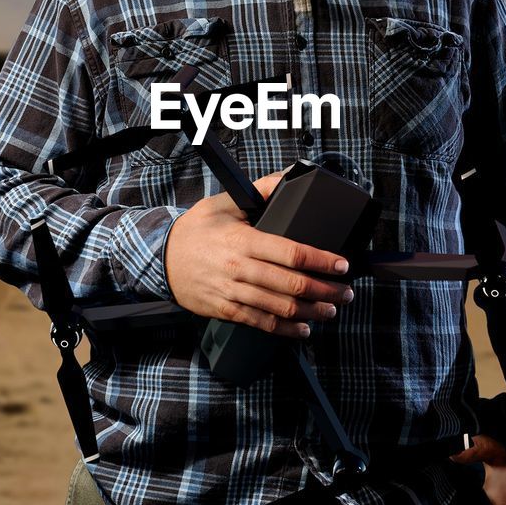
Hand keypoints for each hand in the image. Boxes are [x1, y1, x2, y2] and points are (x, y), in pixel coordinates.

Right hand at [164, 168, 354, 338]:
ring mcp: (233, 292)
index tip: (342, 265)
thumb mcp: (226, 202)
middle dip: (325, 290)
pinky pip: (260, 322)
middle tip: (345, 292)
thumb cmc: (196, 229)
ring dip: (311, 311)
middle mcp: (240, 268)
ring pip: (280, 307)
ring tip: (331, 309)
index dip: (322, 261)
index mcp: (244, 240)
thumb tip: (290, 176)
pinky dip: (285, 328)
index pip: (292, 253)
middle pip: (292, 284)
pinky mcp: (226, 309)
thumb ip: (261, 189)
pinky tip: (303, 328)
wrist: (160, 257)